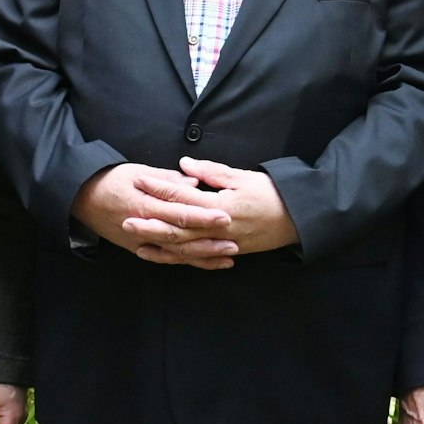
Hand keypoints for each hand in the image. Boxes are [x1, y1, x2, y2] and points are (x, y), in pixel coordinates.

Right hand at [73, 163, 237, 268]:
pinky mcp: (138, 249)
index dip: (202, 216)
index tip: (224, 216)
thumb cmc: (109, 180)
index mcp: (144, 205)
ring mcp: (140, 242)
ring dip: (203, 256)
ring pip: (176, 253)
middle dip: (209, 240)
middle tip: (234, 241)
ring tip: (229, 256)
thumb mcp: (136, 171)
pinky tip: (207, 263)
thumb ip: (166, 179)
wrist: (80, 199)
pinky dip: (187, 262)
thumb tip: (193, 182)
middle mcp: (143, 227)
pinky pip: (166, 259)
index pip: (178, 212)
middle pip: (181, 237)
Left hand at [142, 157, 297, 255]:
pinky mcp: (225, 253)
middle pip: (178, 227)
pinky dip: (176, 258)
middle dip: (150, 221)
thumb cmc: (272, 194)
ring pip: (184, 247)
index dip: (160, 188)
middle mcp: (218, 228)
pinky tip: (158, 255)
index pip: (183, 197)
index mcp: (221, 205)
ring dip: (158, 243)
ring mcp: (222, 244)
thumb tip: (183, 165)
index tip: (140, 180)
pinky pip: (196, 258)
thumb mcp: (242, 177)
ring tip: (135, 238)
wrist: (297, 219)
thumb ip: (211, 172)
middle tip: (125, 216)